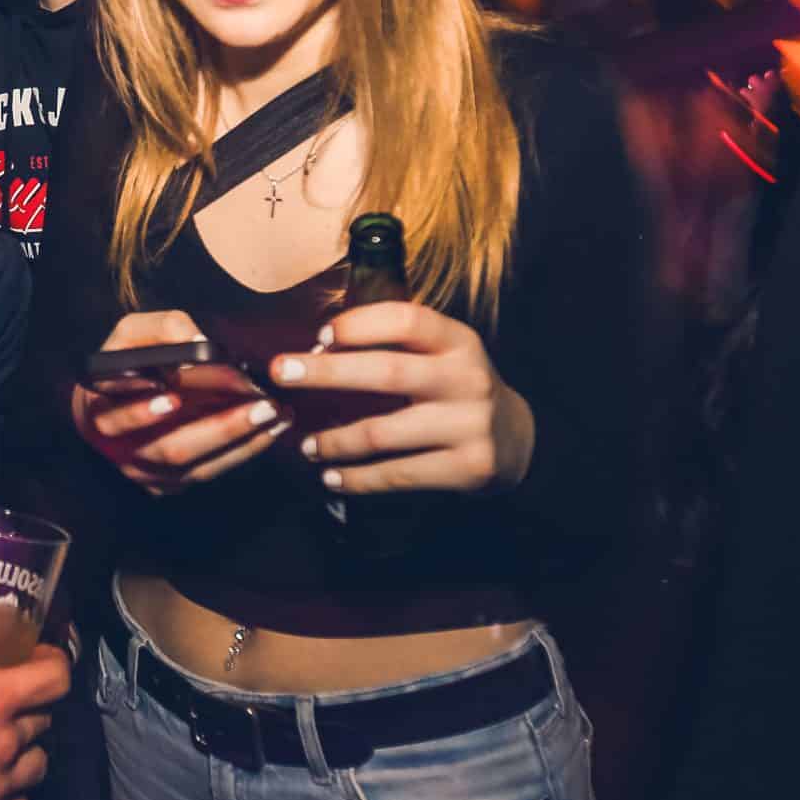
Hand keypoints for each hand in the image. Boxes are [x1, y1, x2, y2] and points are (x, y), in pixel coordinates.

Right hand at [0, 618, 66, 799]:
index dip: (53, 663)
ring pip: (38, 764)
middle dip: (28, 707)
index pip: (54, 678)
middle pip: (43, 719)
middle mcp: (3, 743)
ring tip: (5, 745)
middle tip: (4, 701)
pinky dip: (14, 799)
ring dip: (26, 750)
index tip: (39, 660)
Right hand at [70, 310, 286, 495]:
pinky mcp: (166, 482)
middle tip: (262, 406)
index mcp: (101, 407)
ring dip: (240, 442)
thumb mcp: (133, 334)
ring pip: (194, 467)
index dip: (142, 411)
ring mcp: (144, 470)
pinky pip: (206, 472)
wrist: (109, 402)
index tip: (174, 396)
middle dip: (219, 429)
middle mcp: (121, 448)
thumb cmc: (125, 363)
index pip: (117, 415)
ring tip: (276, 416)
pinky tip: (269, 431)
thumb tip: (198, 339)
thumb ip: (160, 329)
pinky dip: (242, 452)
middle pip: (169, 449)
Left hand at [266, 301, 535, 496]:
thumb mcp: (443, 355)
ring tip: (306, 445)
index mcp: (459, 341)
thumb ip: (396, 346)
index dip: (360, 324)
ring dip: (335, 440)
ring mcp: (469, 425)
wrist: (517, 439)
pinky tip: (332, 477)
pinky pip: (399, 475)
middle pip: (387, 373)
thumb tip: (316, 347)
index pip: (407, 320)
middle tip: (282, 373)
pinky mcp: (468, 468)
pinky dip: (359, 479)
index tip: (319, 334)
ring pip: (384, 433)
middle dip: (327, 373)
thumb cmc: (456, 389)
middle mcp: (468, 379)